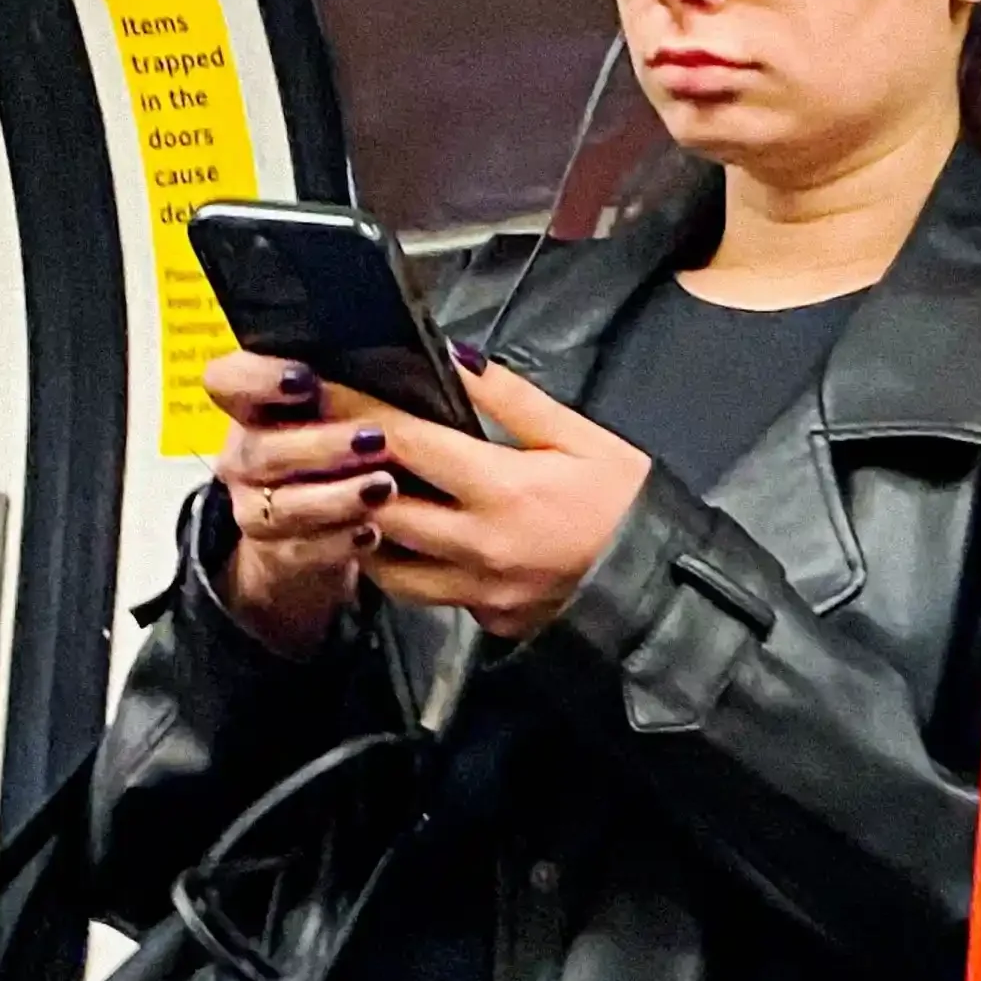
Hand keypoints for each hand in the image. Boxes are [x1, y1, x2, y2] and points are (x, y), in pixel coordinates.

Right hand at [206, 353, 398, 656]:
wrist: (315, 533)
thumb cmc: (338, 455)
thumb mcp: (343, 415)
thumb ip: (361, 389)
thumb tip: (441, 360)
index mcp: (252, 407)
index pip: (226, 380)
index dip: (257, 379)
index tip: (307, 380)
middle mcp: (244, 456)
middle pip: (260, 449)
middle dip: (319, 444)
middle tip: (374, 440)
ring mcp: (255, 508)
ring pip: (282, 505)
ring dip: (335, 496)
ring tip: (384, 487)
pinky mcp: (277, 555)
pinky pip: (302, 551)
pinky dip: (339, 542)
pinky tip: (373, 531)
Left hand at [344, 353, 650, 641]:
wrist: (661, 581)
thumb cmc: (625, 503)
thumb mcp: (580, 437)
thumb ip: (513, 399)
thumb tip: (456, 360)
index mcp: (502, 489)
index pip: (405, 442)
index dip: (356, 411)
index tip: (322, 390)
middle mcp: (478, 545)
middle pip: (379, 508)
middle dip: (344, 474)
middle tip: (319, 445)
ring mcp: (479, 592)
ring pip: (388, 567)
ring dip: (364, 531)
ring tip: (356, 499)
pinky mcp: (486, 621)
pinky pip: (429, 596)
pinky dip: (408, 569)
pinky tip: (408, 544)